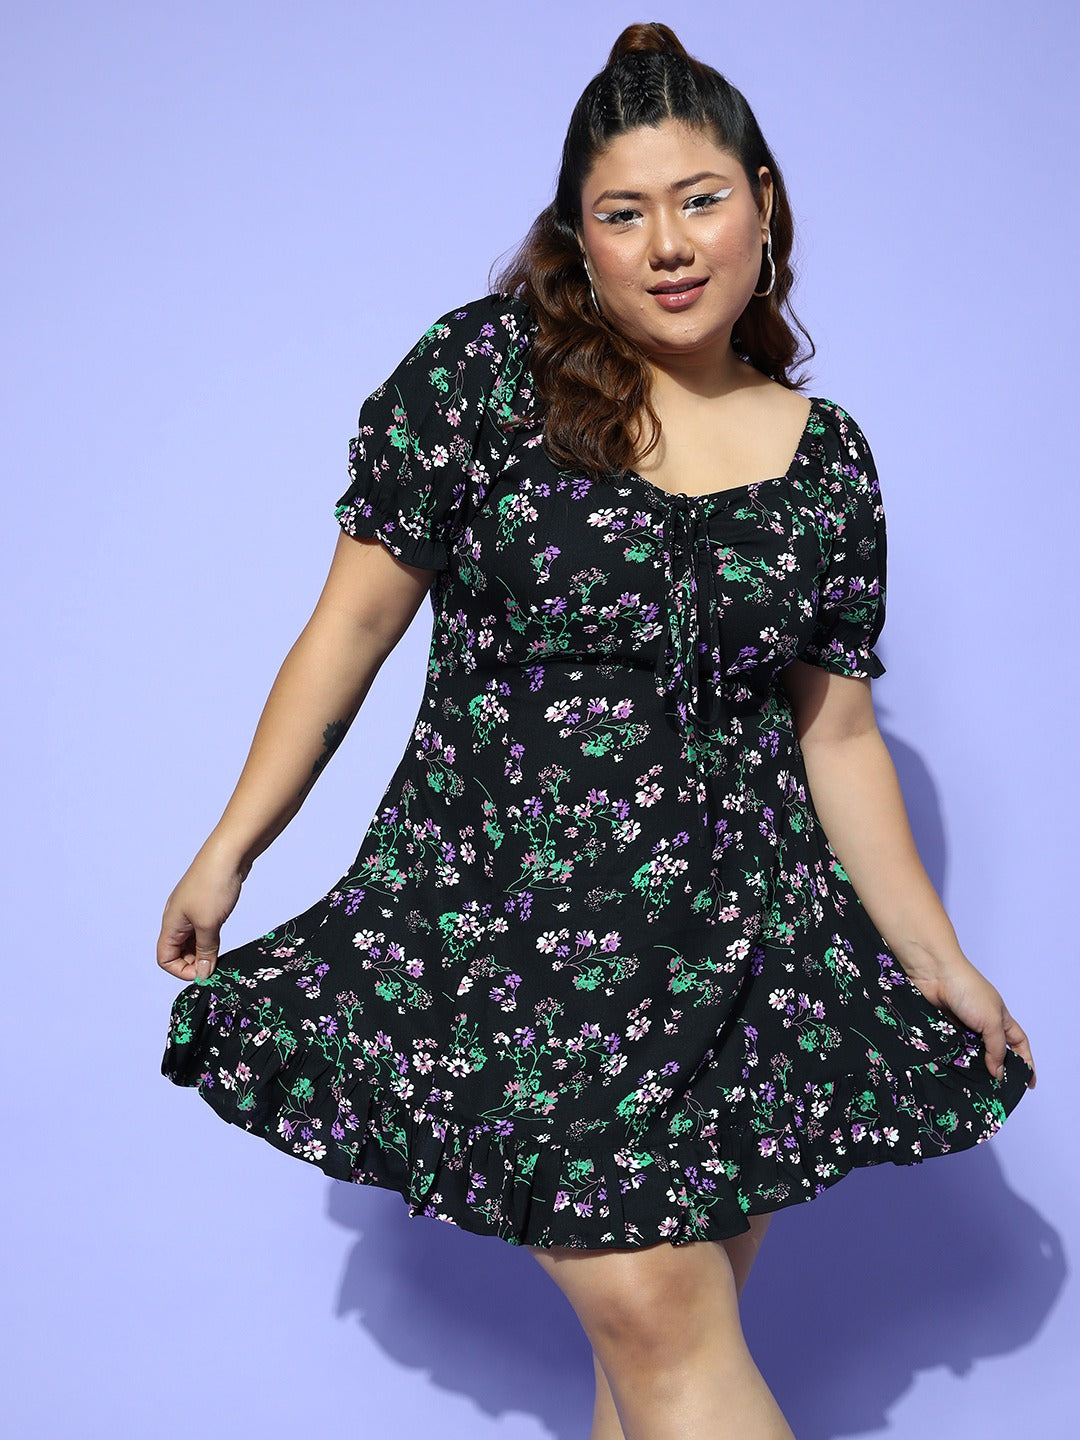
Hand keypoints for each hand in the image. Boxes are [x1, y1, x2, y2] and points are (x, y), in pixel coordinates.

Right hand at [156, 849, 246, 983]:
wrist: (228, 854)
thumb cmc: (213, 886)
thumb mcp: (209, 924)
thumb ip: (205, 951)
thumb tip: (202, 973)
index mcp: (171, 923)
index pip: (164, 958)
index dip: (181, 970)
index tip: (203, 973)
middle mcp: (176, 918)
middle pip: (177, 951)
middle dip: (193, 962)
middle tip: (215, 966)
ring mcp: (190, 910)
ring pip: (191, 940)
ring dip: (203, 951)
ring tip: (220, 955)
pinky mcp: (204, 903)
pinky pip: (202, 928)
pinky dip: (210, 938)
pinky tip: (223, 939)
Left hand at [901, 952, 1036, 1088]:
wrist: (934, 974)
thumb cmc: (967, 990)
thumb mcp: (991, 1021)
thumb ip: (996, 1048)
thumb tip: (998, 1073)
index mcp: (1001, 1018)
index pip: (1018, 1043)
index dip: (1026, 1061)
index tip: (1029, 1081)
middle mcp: (983, 1022)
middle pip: (994, 1051)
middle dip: (997, 1068)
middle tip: (996, 1090)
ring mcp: (963, 1025)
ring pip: (971, 1052)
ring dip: (973, 1066)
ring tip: (974, 1086)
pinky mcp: (945, 1028)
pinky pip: (953, 1048)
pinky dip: (955, 1058)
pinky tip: (955, 1070)